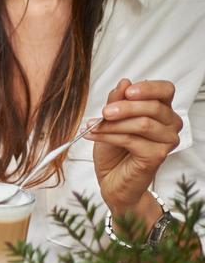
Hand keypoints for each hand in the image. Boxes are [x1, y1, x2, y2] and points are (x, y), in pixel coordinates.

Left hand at [90, 79, 181, 214]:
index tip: (127, 92)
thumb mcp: (109, 119)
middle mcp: (170, 124)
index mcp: (162, 110)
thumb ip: (116, 102)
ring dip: (112, 124)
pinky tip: (93, 135)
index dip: (148, 88)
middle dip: (123, 107)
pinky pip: (132, 140)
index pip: (165, 90)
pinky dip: (109, 136)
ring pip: (142, 124)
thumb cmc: (113, 149)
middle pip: (153, 107)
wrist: (112, 179)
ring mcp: (167, 141)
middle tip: (103, 112)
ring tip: (92, 127)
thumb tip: (124, 83)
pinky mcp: (158, 156)